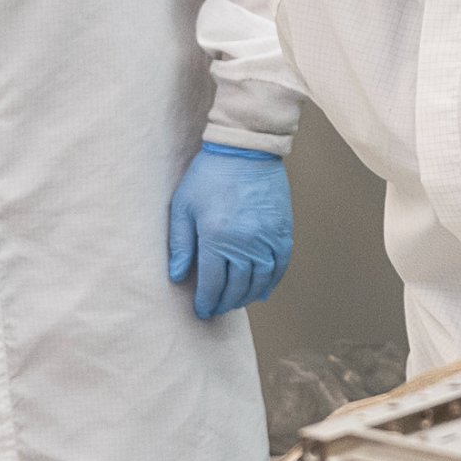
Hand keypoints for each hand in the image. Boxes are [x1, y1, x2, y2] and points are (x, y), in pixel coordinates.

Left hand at [166, 143, 291, 318]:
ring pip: (260, 280)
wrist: (245, 149)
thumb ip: (180, 244)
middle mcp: (245, 243)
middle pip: (237, 286)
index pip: (212, 283)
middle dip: (225, 303)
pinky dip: (272, 281)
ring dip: (247, 296)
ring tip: (236, 302)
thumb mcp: (183, 207)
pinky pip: (280, 265)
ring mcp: (267, 237)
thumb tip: (178, 275)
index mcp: (216, 238)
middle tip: (216, 309)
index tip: (201, 310)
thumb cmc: (209, 176)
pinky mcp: (283, 230)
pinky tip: (262, 291)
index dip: (206, 301)